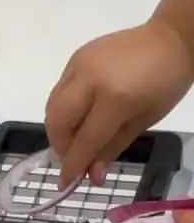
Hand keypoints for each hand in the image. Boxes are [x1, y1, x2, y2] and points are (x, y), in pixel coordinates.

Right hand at [45, 20, 193, 187]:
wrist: (170, 38)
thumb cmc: (165, 82)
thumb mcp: (143, 121)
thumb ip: (112, 148)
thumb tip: (91, 176)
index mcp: (114, 98)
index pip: (84, 140)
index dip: (73, 165)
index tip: (64, 184)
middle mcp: (89, 79)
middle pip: (57, 122)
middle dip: (60, 145)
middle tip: (74, 155)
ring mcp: (79, 65)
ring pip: (52, 105)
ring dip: (59, 128)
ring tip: (77, 136)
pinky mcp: (76, 57)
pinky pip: (59, 90)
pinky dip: (63, 109)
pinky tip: (81, 113)